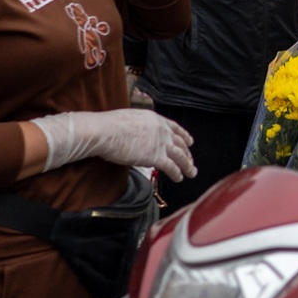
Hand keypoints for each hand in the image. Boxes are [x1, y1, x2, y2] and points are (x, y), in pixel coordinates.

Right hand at [35, 108, 195, 182]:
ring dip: (187, 165)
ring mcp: (160, 143)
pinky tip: (179, 178)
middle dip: (187, 153)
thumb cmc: (110, 125)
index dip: (184, 136)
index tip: (190, 141)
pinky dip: (177, 173)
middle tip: (191, 161)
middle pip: (180, 143)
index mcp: (155, 119)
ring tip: (191, 172)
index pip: (175, 128)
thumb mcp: (130, 118)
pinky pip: (171, 167)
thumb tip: (136, 131)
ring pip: (180, 156)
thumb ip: (139, 126)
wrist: (105, 131)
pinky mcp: (156, 157)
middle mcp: (162, 130)